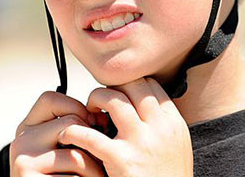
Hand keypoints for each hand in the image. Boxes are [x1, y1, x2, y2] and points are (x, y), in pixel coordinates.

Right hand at [10, 90, 105, 176]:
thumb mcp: (62, 149)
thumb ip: (72, 129)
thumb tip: (103, 116)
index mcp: (27, 128)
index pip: (50, 98)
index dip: (76, 107)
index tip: (91, 125)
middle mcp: (20, 141)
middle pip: (70, 124)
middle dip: (93, 142)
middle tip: (101, 159)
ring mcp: (23, 162)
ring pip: (76, 155)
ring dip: (95, 170)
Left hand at [58, 77, 192, 176]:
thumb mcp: (176, 147)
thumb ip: (161, 125)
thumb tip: (140, 105)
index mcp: (174, 124)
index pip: (150, 85)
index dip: (129, 85)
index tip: (118, 93)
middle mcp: (160, 128)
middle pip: (132, 85)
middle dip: (112, 87)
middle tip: (100, 100)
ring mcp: (141, 142)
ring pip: (112, 99)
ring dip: (95, 100)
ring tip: (86, 113)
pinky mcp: (121, 160)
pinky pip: (90, 135)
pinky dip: (74, 132)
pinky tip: (68, 135)